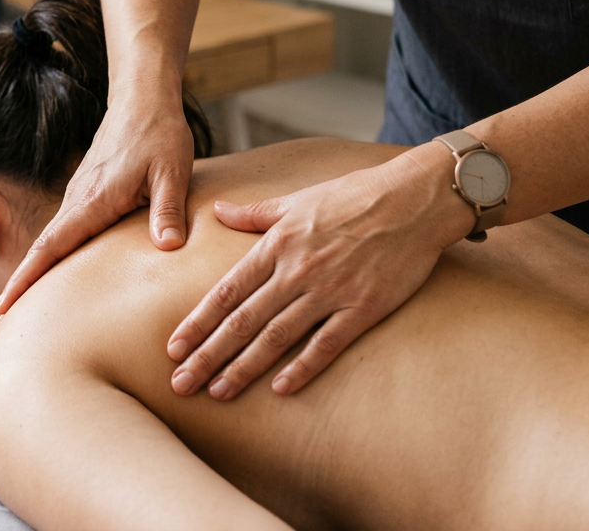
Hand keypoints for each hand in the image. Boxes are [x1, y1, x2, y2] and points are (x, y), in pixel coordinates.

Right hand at [0, 90, 194, 313]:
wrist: (143, 98)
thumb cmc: (158, 134)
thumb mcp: (171, 173)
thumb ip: (168, 211)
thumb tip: (168, 247)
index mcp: (93, 200)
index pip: (50, 247)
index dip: (27, 278)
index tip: (3, 305)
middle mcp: (78, 199)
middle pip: (43, 249)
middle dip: (23, 282)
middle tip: (5, 317)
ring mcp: (80, 194)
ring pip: (54, 238)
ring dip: (39, 267)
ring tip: (28, 301)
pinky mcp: (88, 191)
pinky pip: (67, 227)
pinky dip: (55, 250)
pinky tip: (62, 267)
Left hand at [167, 144, 473, 399]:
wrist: (414, 200)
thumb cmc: (354, 196)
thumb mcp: (295, 200)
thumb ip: (253, 213)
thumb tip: (217, 211)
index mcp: (276, 245)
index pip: (226, 292)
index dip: (197, 323)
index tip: (173, 348)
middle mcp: (296, 271)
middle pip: (242, 321)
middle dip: (208, 355)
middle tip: (181, 383)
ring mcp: (329, 292)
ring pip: (276, 337)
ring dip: (244, 368)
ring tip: (218, 392)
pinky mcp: (363, 308)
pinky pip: (326, 344)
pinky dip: (302, 367)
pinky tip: (279, 389)